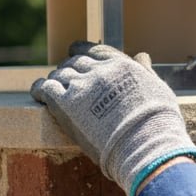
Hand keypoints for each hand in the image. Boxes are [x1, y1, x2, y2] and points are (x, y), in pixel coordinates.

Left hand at [30, 41, 195, 195]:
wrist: (145, 145)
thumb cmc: (158, 124)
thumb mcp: (158, 89)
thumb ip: (145, 72)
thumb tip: (142, 56)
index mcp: (121, 65)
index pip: (94, 50)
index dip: (81, 51)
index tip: (74, 52)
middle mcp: (99, 71)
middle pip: (75, 62)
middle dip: (69, 68)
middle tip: (64, 78)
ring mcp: (81, 86)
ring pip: (59, 74)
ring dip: (55, 80)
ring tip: (51, 88)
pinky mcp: (65, 104)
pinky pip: (45, 88)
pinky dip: (39, 89)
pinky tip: (37, 94)